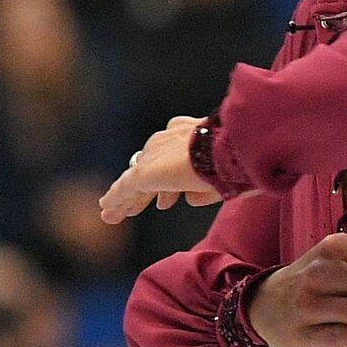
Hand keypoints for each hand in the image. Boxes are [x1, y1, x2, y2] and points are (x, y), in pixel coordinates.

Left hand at [99, 116, 222, 223]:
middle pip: (152, 164)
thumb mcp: (225, 173)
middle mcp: (172, 138)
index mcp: (194, 132)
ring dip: (128, 197)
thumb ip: (207, 187)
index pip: (173, 153)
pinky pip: (126, 188)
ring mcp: (157, 153)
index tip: (173, 195)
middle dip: (149, 187)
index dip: (172, 176)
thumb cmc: (239, 160)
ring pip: (137, 178)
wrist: (231, 149)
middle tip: (147, 204)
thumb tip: (192, 199)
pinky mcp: (146, 171)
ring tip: (116, 214)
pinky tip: (108, 211)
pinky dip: (117, 200)